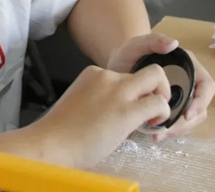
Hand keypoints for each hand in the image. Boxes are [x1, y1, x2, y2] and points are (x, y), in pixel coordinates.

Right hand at [30, 65, 170, 169]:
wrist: (52, 143)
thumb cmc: (60, 131)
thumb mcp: (81, 103)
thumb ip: (98, 99)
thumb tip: (113, 112)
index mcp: (93, 74)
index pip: (125, 75)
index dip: (133, 91)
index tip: (128, 108)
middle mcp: (107, 76)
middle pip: (145, 72)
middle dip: (156, 87)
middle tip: (152, 108)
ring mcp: (118, 91)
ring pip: (157, 79)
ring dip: (162, 97)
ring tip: (154, 118)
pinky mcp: (127, 110)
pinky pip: (159, 103)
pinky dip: (163, 113)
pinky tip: (153, 125)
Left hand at [107, 34, 214, 140]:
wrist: (114, 69)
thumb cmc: (127, 54)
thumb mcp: (136, 45)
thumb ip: (153, 40)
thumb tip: (174, 44)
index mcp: (187, 66)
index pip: (206, 85)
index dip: (202, 101)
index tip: (187, 114)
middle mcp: (188, 82)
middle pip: (201, 107)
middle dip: (188, 121)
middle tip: (168, 129)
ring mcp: (180, 97)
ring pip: (190, 118)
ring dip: (178, 129)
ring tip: (158, 134)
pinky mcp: (169, 108)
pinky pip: (177, 123)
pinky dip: (169, 130)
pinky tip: (154, 134)